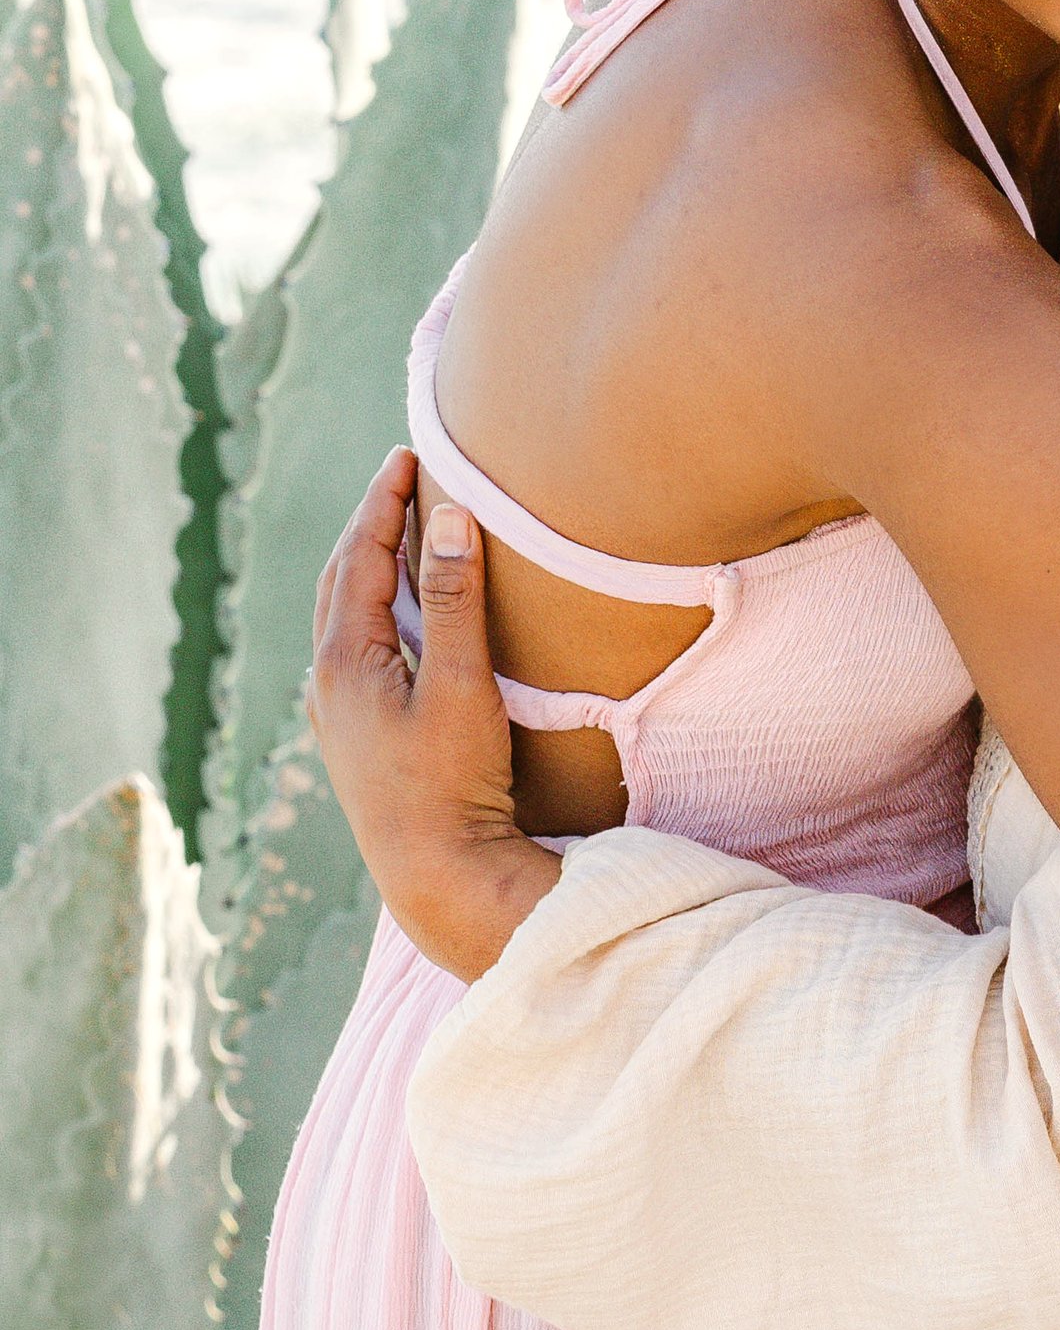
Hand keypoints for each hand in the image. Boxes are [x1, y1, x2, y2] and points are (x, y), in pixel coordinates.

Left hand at [309, 451, 558, 980]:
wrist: (435, 873)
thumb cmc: (451, 782)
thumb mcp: (461, 685)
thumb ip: (457, 601)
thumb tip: (448, 519)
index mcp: (345, 660)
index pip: (360, 556)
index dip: (383, 502)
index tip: (408, 456)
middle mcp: (327, 682)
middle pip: (341, 579)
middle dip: (369, 524)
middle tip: (402, 480)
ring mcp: (336, 713)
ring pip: (342, 616)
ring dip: (366, 565)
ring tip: (398, 532)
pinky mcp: (354, 737)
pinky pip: (352, 647)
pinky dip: (372, 607)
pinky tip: (396, 616)